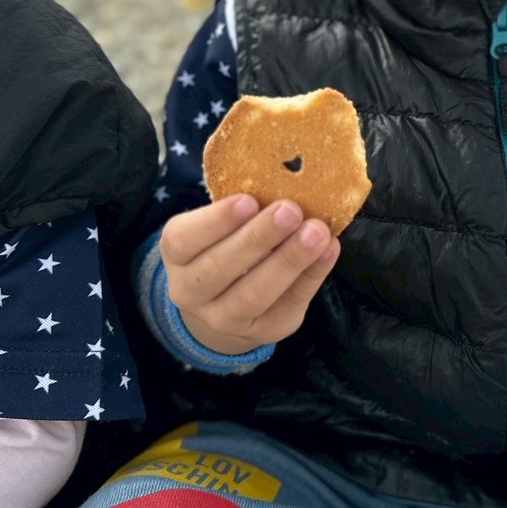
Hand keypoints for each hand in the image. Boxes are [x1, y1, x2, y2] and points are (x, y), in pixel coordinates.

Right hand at [160, 195, 339, 355]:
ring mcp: (224, 318)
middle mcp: (190, 291)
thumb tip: (286, 177)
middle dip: (258, 238)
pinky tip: (329, 249)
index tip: (248, 199)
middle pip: (219, 268)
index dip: (215, 221)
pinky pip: (288, 304)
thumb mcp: (220, 224)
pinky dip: (312, 275)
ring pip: (253, 294)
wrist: (226, 300)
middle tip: (291, 210)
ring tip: (317, 232)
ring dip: (289, 260)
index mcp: (177, 255)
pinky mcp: (263, 330)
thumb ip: (242, 206)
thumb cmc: (226, 242)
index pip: (183, 240)